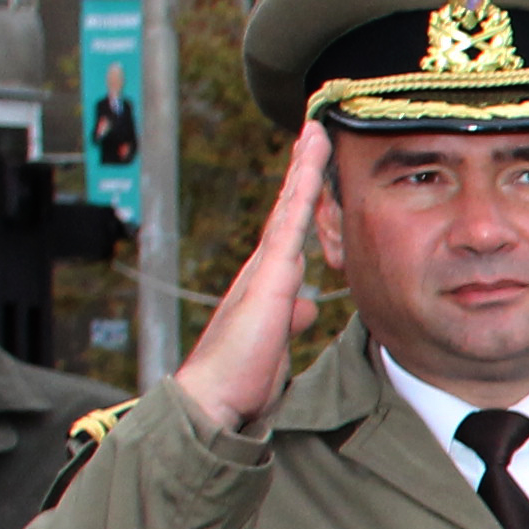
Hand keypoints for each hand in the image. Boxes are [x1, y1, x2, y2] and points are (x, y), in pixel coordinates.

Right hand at [175, 119, 329, 432]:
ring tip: (314, 133)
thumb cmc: (242, 377)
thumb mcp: (277, 340)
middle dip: (301, 170)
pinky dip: (301, 193)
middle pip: (288, 208)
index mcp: (269, 284)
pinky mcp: (269, 279)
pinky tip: (311, 168)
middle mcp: (264, 269)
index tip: (315, 168)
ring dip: (302, 169)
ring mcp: (265, 270)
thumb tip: (306, 303)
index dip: (303, 199)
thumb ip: (290, 317)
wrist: (213, 398)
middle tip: (314, 131)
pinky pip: (289, 225)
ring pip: (288, 208)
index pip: (290, 232)